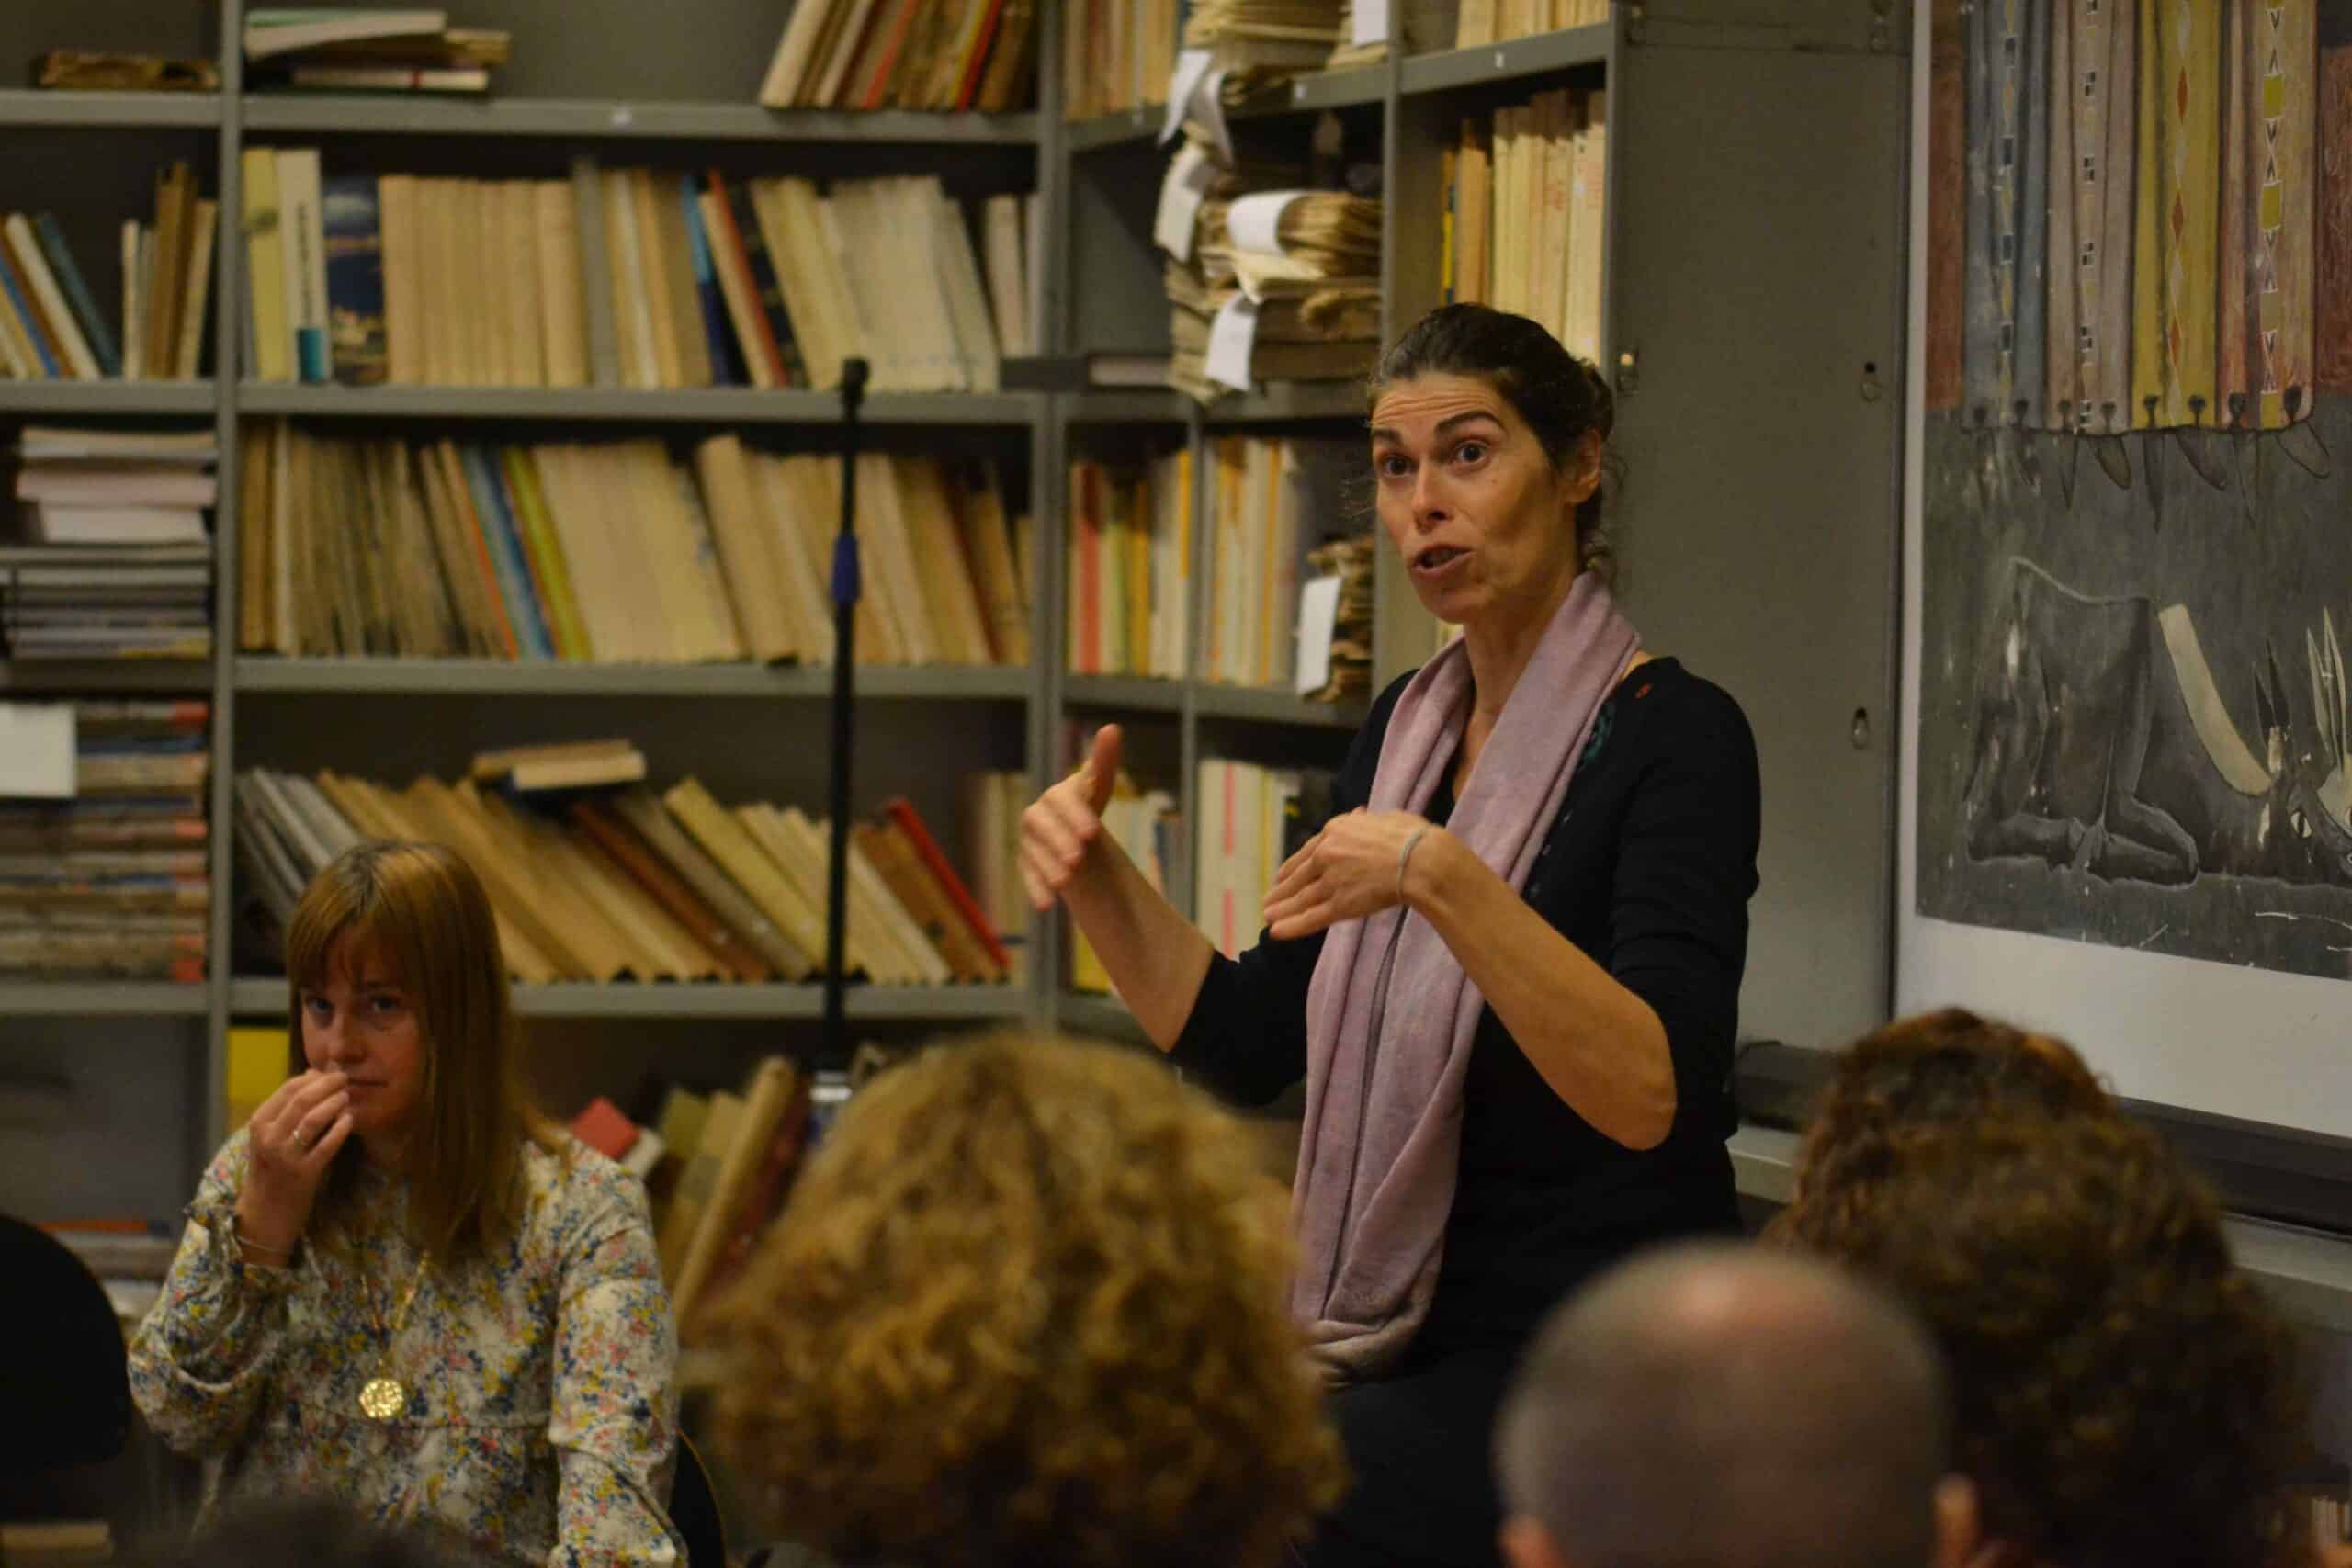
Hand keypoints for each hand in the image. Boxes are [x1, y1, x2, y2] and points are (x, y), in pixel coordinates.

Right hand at [235, 1069, 353, 1256]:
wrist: (265, 1209)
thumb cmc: (272, 1167)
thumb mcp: (271, 1134)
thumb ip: (289, 1105)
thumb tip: (314, 1072)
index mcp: (259, 1123)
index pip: (288, 1089)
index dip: (314, 1078)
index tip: (332, 1072)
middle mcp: (269, 1137)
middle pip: (302, 1100)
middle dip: (327, 1085)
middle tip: (344, 1079)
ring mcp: (286, 1155)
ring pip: (314, 1119)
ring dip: (334, 1104)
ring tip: (347, 1097)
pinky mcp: (304, 1172)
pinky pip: (327, 1145)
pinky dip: (340, 1130)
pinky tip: (350, 1120)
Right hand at [1019, 724, 1120, 910]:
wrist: (1074, 839)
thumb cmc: (1086, 808)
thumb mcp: (1099, 788)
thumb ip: (1103, 762)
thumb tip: (1112, 728)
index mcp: (1059, 794)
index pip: (1063, 799)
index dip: (1075, 814)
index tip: (1093, 832)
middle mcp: (1040, 814)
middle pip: (1043, 824)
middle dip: (1059, 840)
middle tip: (1078, 858)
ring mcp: (1030, 840)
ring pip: (1033, 851)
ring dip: (1047, 865)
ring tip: (1067, 881)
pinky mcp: (1028, 864)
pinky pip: (1027, 875)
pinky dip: (1036, 889)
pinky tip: (1047, 904)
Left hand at [1263, 810, 1442, 939]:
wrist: (1421, 859)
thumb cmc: (1412, 837)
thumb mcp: (1384, 818)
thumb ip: (1367, 822)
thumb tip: (1365, 817)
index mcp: (1336, 830)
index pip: (1308, 852)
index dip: (1293, 867)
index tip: (1282, 875)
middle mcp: (1327, 854)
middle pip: (1300, 876)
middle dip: (1282, 890)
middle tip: (1269, 900)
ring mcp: (1332, 880)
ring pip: (1301, 899)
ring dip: (1282, 910)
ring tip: (1268, 917)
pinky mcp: (1341, 904)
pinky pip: (1312, 918)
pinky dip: (1293, 926)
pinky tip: (1276, 932)